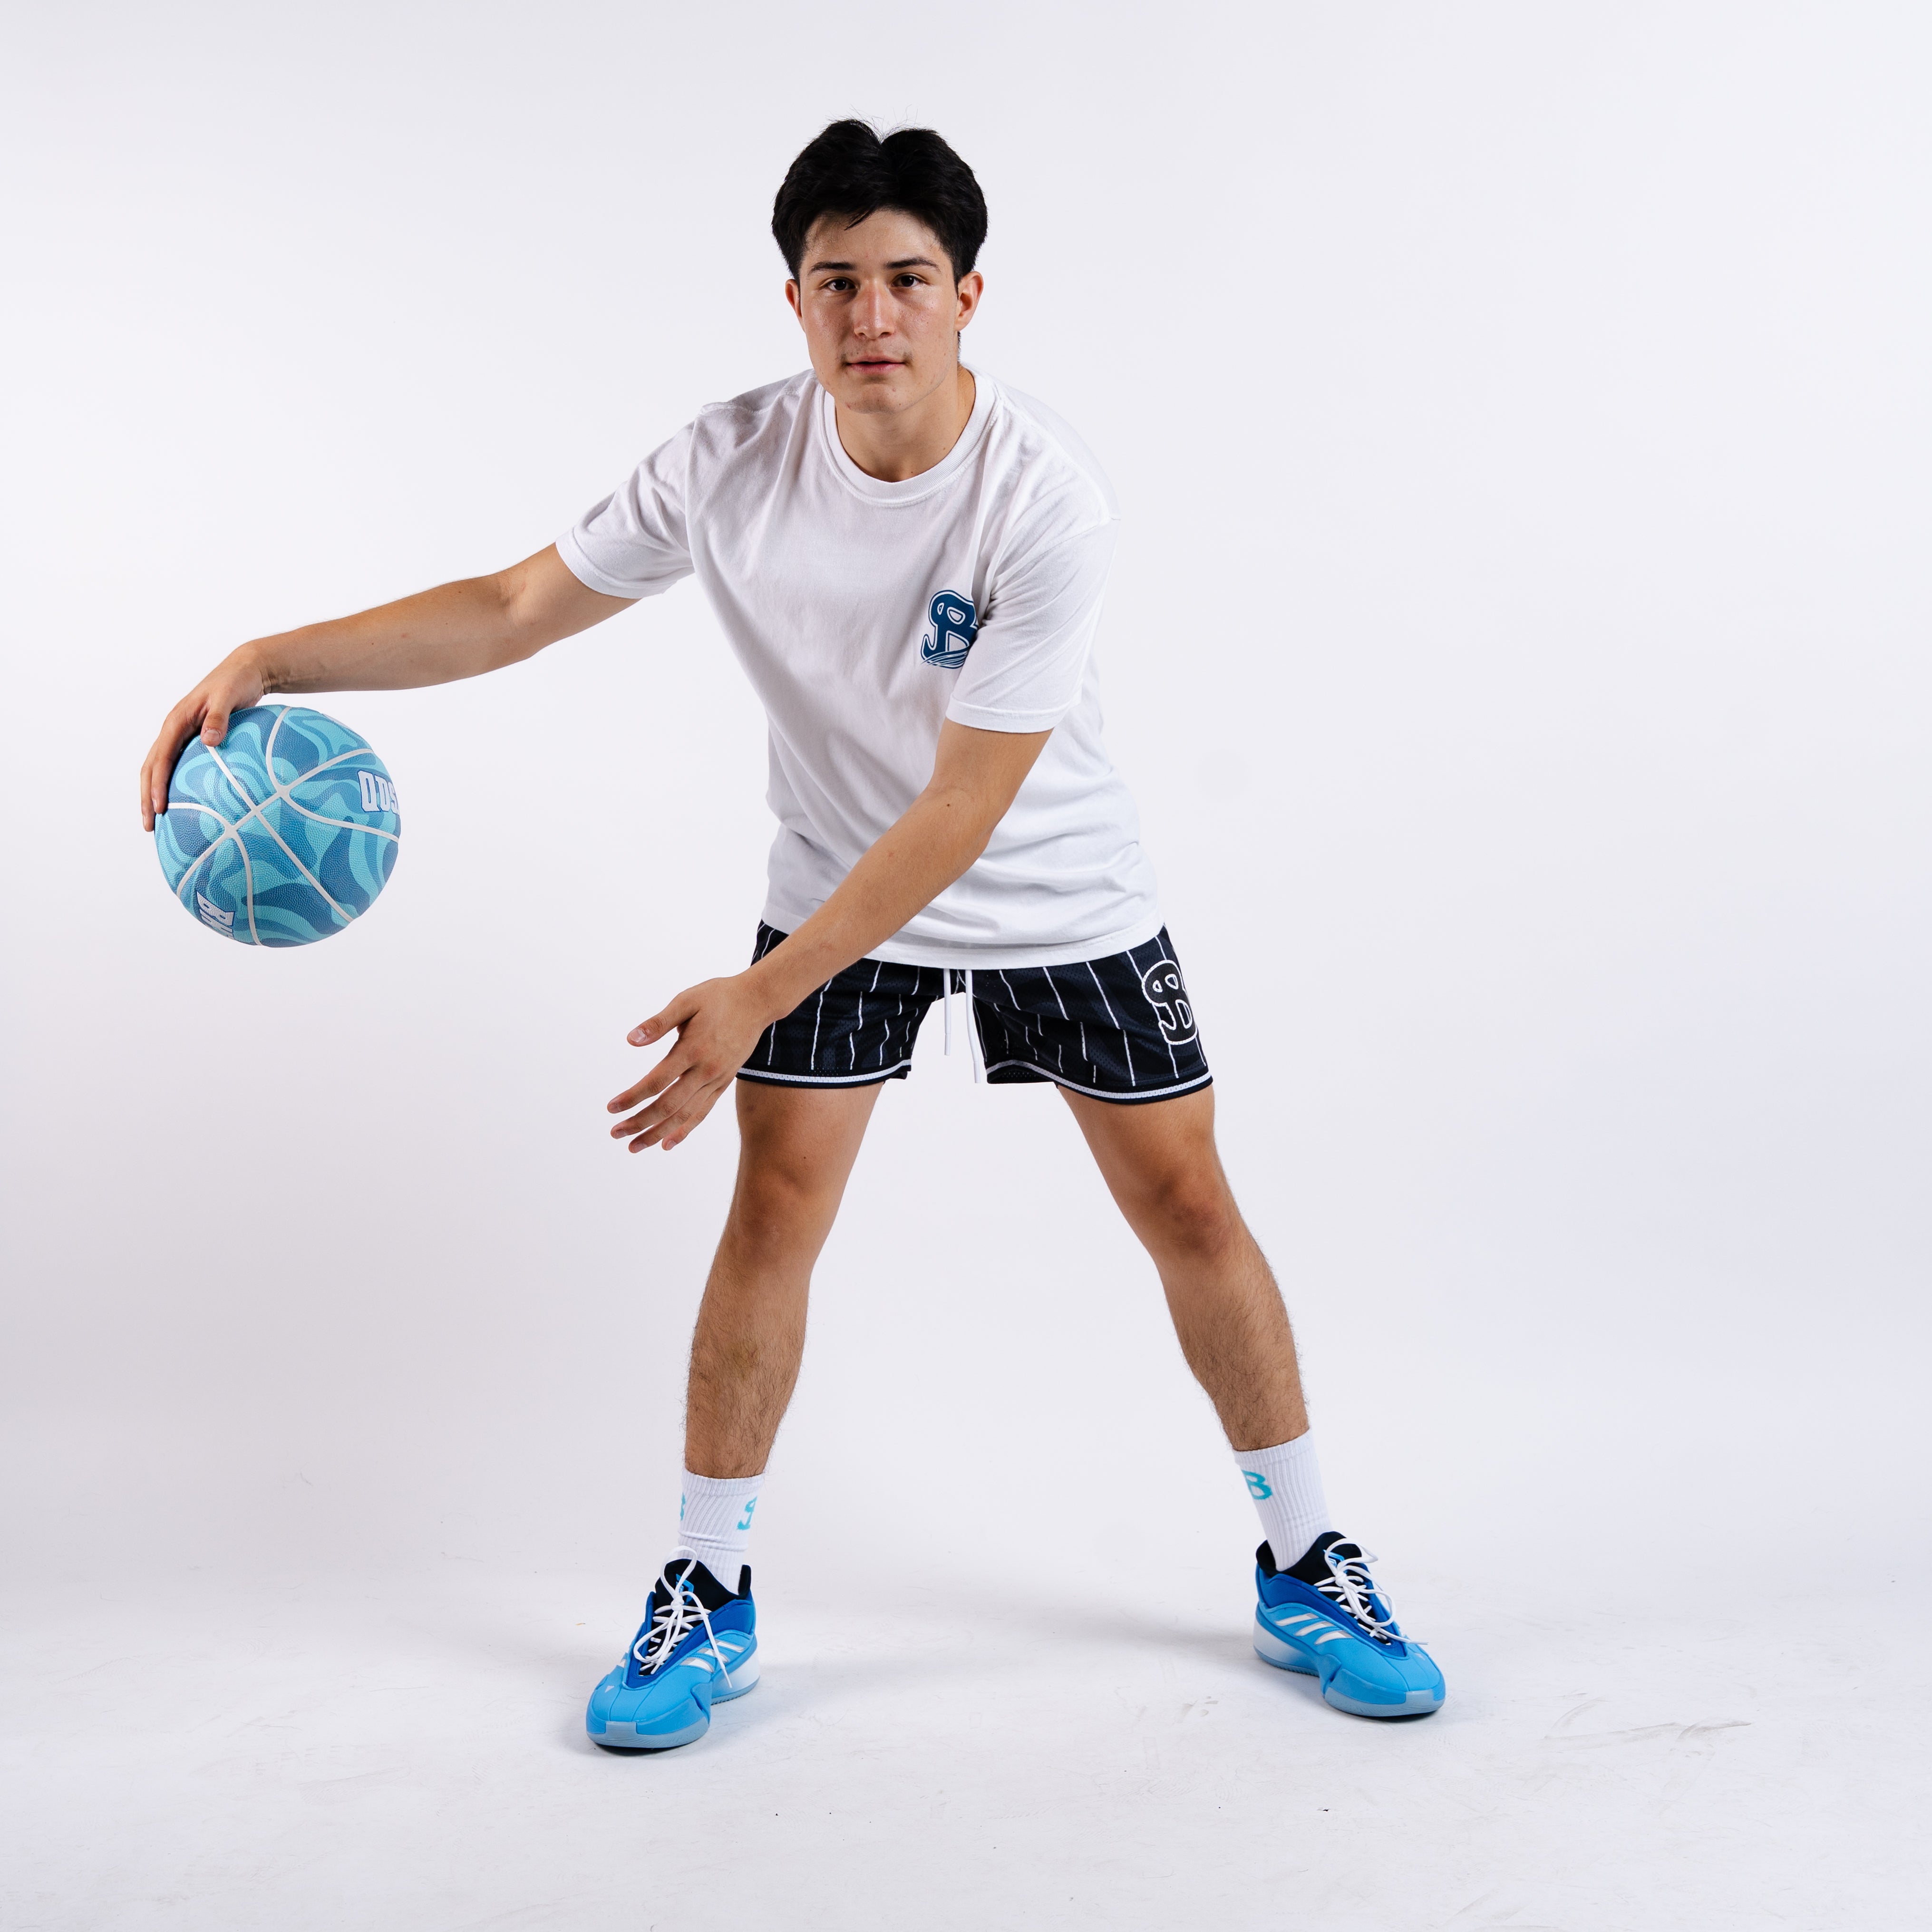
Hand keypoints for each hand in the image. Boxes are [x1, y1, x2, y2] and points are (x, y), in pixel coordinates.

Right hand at [140, 645, 267, 830]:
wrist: (245, 672)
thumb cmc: (237, 682)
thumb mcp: (229, 696)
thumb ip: (219, 717)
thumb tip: (209, 741)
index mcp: (177, 721)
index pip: (161, 758)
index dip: (156, 784)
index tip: (159, 808)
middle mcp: (174, 729)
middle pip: (153, 768)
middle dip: (147, 796)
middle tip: (148, 826)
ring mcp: (183, 735)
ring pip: (161, 768)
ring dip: (155, 793)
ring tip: (157, 821)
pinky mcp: (195, 739)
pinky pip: (179, 765)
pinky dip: (174, 784)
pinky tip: (183, 804)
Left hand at [607, 973, 776, 1151]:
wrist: (757, 1002)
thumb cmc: (718, 997)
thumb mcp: (686, 1001)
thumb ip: (658, 1022)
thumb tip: (631, 1040)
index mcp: (693, 1049)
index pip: (657, 1081)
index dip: (632, 1097)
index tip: (612, 1107)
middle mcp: (706, 1070)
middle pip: (668, 1105)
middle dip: (640, 1122)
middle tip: (615, 1133)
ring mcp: (717, 1080)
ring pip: (685, 1115)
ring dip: (658, 1133)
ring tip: (634, 1146)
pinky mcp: (723, 1083)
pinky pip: (702, 1113)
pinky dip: (684, 1130)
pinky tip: (667, 1144)